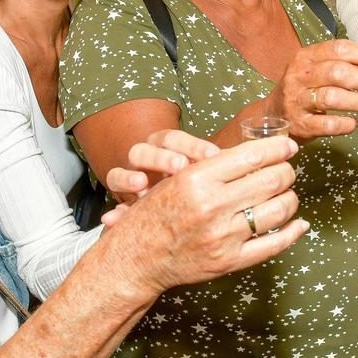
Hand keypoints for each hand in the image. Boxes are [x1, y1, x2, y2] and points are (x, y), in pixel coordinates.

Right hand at [101, 130, 220, 225]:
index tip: (212, 154)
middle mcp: (145, 159)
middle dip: (162, 157)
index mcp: (166, 148)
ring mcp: (129, 178)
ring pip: (120, 172)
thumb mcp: (205, 175)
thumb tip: (245, 164)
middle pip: (145, 150)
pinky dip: (114, 211)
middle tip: (179, 166)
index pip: (175, 139)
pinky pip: (112, 205)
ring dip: (129, 176)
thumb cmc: (193, 187)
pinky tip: (115, 217)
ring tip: (141, 184)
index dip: (192, 144)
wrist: (161, 217)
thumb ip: (218, 169)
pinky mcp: (120, 202)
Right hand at [102, 136, 305, 293]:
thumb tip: (261, 151)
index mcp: (196, 178)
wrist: (137, 257)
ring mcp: (222, 236)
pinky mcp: (229, 261)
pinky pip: (273, 245)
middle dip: (287, 171)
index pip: (252, 156)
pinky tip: (299, 223)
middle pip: (271, 179)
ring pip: (278, 210)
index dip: (278, 149)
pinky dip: (292, 232)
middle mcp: (211, 206)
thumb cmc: (157, 212)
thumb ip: (216, 165)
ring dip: (291, 198)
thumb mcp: (178, 178)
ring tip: (288, 193)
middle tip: (288, 170)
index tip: (288, 147)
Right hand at [264, 39, 357, 143]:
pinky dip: (345, 124)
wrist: (273, 116)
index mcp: (306, 56)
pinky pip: (326, 124)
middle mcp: (299, 75)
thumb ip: (345, 67)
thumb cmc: (304, 90)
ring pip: (332, 97)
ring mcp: (296, 100)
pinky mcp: (299, 124)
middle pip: (337, 72)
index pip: (339, 49)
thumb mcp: (317, 70)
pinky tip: (355, 123)